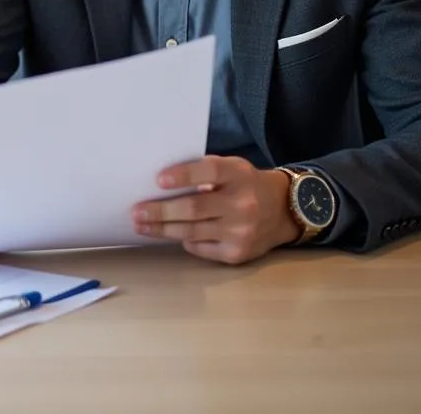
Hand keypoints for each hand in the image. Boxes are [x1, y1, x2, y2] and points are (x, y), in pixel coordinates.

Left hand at [131, 156, 299, 265]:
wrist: (283, 210)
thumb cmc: (245, 183)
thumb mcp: (231, 167)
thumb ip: (203, 172)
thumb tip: (161, 183)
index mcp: (238, 175)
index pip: (209, 172)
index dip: (183, 176)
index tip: (158, 180)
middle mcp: (242, 204)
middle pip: (194, 208)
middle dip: (161, 211)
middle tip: (137, 211)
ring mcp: (241, 232)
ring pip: (192, 231)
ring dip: (162, 229)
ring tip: (141, 225)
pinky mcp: (238, 253)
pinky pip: (201, 248)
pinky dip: (184, 240)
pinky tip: (168, 234)